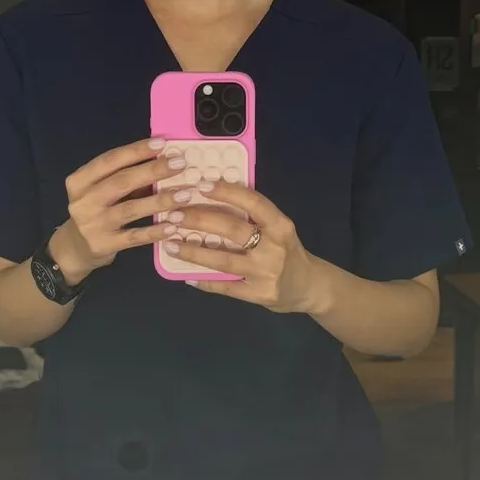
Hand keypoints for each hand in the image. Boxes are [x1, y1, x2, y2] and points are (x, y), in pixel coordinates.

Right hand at [50, 137, 193, 283]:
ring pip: (130, 209)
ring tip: (185, 194)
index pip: (109, 160)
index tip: (162, 143)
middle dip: (153, 171)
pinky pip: (134, 237)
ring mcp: (92, 225)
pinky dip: (154, 231)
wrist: (75, 249)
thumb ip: (124, 177)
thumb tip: (161, 160)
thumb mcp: (101, 191)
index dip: (136, 151)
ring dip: (160, 201)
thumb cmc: (95, 210)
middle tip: (180, 164)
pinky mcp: (103, 245)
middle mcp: (83, 201)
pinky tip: (173, 225)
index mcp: (80, 181)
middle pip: (121, 182)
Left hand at [165, 179, 316, 313]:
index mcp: (280, 225)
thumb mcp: (278, 228)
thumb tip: (211, 196)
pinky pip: (225, 287)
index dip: (226, 192)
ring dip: (193, 253)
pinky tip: (186, 275)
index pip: (252, 202)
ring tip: (170, 244)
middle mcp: (274, 248)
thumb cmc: (286, 250)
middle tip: (173, 214)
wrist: (309, 287)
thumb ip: (253, 216)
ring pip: (223, 260)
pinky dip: (204, 281)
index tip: (200, 184)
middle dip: (199, 220)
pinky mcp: (258, 295)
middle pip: (232, 229)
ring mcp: (266, 273)